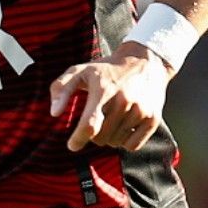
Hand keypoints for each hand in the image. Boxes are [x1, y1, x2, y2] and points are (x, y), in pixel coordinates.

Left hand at [49, 44, 170, 151]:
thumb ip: (61, 89)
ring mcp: (140, 110)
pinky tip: (123, 126)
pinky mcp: (153, 118)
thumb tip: (54, 113)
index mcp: (103, 90)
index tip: (72, 145)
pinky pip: (132, 146)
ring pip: (115, 143)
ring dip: (108, 137)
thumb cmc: (106, 70)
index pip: (90, 124)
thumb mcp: (79, 71)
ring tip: (110, 119)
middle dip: (93, 135)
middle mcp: (124, 101)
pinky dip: (124, 142)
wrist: (145, 62)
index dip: (78, 139)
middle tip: (95, 121)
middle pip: (101, 138)